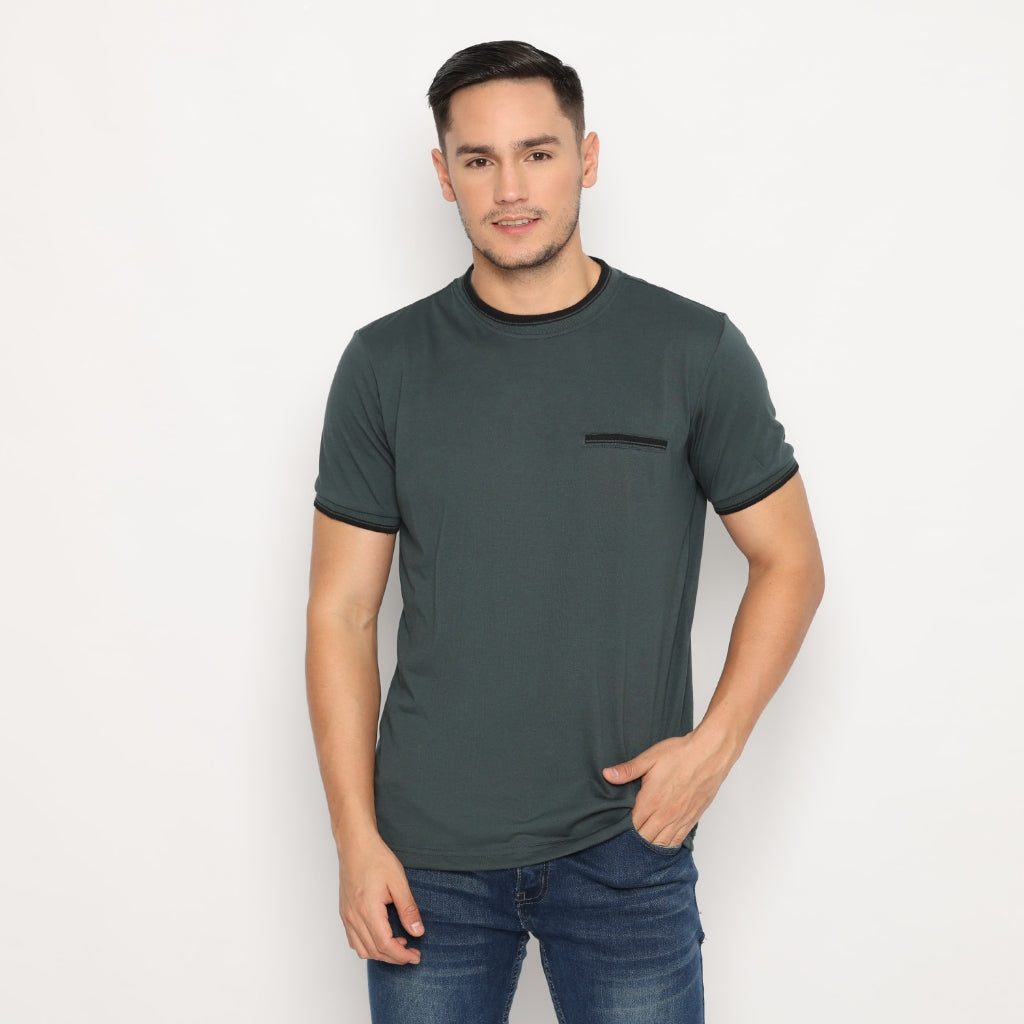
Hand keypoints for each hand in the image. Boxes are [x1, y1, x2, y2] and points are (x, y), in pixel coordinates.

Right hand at [337, 832, 423, 964]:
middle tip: (412, 953)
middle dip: (395, 957)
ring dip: (381, 953)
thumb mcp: (398, 881)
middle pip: (374, 951)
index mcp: (368, 910)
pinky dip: (368, 946)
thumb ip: (408, 909)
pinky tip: (381, 936)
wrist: (355, 845)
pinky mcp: (344, 912)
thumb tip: (417, 932)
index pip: (385, 945)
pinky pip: (354, 939)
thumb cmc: (376, 858)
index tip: (415, 956)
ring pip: (362, 949)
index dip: (402, 956)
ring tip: (399, 944)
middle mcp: (353, 917)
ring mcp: (347, 916)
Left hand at [602, 727, 738, 847]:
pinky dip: (668, 845)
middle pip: (644, 838)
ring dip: (650, 845)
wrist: (709, 754)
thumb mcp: (650, 758)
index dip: (622, 829)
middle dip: (634, 839)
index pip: (631, 826)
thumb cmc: (680, 754)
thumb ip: (628, 770)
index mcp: (651, 801)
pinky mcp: (692, 819)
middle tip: (625, 839)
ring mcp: (680, 819)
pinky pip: (677, 840)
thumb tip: (607, 775)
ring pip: (661, 843)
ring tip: (640, 845)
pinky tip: (661, 843)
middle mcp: (665, 814)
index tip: (616, 828)